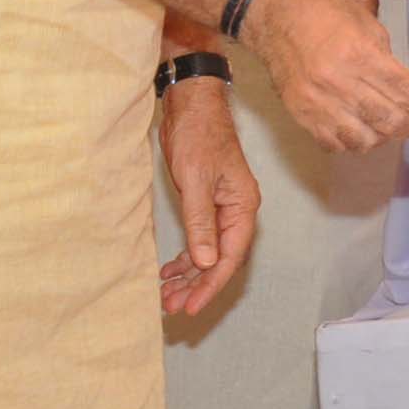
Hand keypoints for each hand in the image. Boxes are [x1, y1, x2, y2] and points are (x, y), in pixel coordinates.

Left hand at [157, 80, 258, 315]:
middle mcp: (236, 211)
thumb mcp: (196, 179)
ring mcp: (221, 208)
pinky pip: (200, 238)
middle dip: (197, 284)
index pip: (230, 256)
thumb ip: (200, 222)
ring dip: (189, 274)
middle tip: (172, 306)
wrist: (191, 103)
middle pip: (220, 259)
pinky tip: (169, 270)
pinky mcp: (206, 203)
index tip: (192, 306)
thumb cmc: (198, 134)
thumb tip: (205, 261)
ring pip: (208, 252)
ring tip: (167, 294)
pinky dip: (186, 256)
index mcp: (242, 206)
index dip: (211, 284)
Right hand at [245, 0, 408, 149]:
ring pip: (366, 140)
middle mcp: (339, 82)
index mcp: (360, 54)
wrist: (274, 12)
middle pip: (392, 121)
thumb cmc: (320, 10)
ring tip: (389, 124)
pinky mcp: (302, 114)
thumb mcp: (367, 24)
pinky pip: (336, 144)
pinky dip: (355, 142)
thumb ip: (389, 61)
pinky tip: (360, 128)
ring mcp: (318, 102)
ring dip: (386, 136)